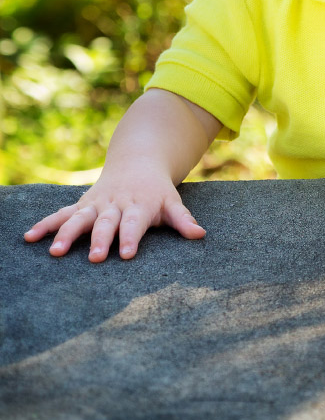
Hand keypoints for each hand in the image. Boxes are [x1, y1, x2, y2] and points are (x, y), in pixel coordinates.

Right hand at [23, 168, 204, 261]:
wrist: (138, 161)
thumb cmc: (157, 191)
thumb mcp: (173, 202)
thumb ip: (183, 220)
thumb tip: (201, 234)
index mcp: (139, 205)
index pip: (134, 223)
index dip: (130, 237)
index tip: (126, 254)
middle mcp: (115, 204)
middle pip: (106, 222)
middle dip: (99, 239)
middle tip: (94, 258)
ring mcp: (96, 204)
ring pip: (79, 218)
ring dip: (66, 233)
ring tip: (55, 252)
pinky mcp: (82, 204)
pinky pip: (61, 214)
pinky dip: (46, 224)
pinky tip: (29, 237)